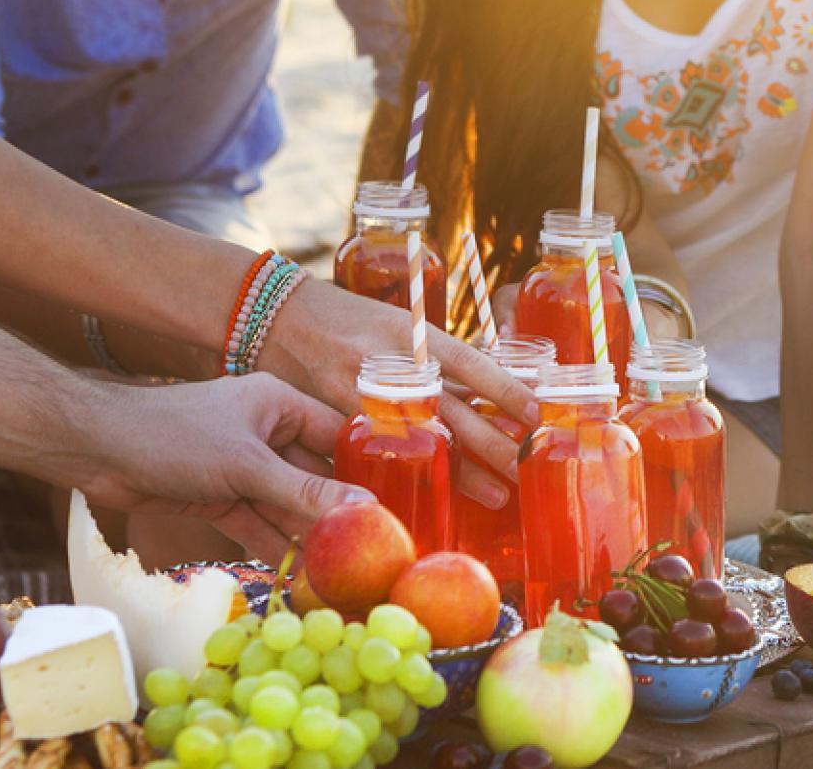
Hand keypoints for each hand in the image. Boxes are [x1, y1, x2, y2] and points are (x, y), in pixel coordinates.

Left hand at [73, 374, 371, 563]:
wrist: (94, 448)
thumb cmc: (173, 437)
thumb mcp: (248, 467)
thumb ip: (305, 494)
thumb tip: (364, 510)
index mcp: (278, 404)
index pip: (337, 434)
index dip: (366, 466)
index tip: (399, 499)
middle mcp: (265, 431)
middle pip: (313, 475)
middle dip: (336, 511)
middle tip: (372, 544)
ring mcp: (241, 465)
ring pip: (284, 504)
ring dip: (305, 534)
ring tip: (340, 566)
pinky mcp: (218, 493)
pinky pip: (256, 520)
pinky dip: (272, 542)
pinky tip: (299, 570)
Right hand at [260, 281, 536, 507]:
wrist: (275, 314)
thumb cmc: (348, 322)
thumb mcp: (397, 326)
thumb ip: (436, 360)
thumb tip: (488, 395)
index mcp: (414, 334)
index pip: (470, 363)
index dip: (506, 390)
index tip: (537, 414)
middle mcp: (392, 364)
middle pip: (454, 410)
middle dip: (496, 445)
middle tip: (530, 469)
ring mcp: (362, 393)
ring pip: (422, 439)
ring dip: (464, 471)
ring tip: (500, 495)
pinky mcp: (336, 418)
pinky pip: (380, 453)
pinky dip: (410, 476)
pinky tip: (434, 497)